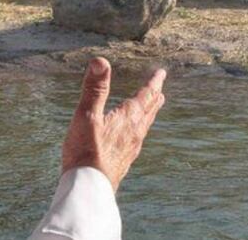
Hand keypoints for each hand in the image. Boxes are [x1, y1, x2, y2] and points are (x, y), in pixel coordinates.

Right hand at [61, 57, 165, 191]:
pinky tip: (132, 137)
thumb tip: (100, 60)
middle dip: (153, 98)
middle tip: (159, 89)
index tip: (161, 73)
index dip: (153, 83)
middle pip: (148, 111)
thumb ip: (94, 88)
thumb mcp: (86, 115)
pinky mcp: (123, 160)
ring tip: (150, 109)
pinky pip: (137, 139)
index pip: (145, 96)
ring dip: (148, 113)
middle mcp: (134, 133)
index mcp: (127, 119)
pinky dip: (139, 129)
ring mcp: (130, 148)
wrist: (89, 187)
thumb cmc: (85, 151)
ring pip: (144, 126)